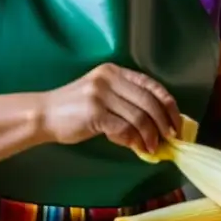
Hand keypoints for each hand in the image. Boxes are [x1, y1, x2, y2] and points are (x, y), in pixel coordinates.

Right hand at [37, 63, 182, 152]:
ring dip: (150, 135)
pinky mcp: (94, 112)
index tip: (176, 121)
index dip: (168, 104)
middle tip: (170, 138)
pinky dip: (135, 141)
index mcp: (115, 71)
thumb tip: (158, 125)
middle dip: (164, 122)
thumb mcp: (103, 96)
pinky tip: (138, 148)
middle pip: (149, 101)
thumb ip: (127, 104)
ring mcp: (101, 94)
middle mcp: (110, 78)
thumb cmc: (75, 109)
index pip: (151, 85)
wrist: (44, 115)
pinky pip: (124, 129)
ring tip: (153, 148)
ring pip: (139, 116)